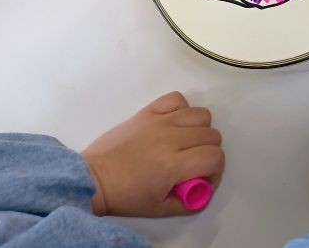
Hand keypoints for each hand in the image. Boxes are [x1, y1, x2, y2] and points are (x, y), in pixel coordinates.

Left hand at [81, 92, 223, 216]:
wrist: (93, 179)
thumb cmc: (125, 196)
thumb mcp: (160, 209)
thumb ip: (190, 202)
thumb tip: (206, 189)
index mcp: (173, 165)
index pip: (215, 157)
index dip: (215, 170)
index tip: (203, 177)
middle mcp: (170, 139)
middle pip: (212, 135)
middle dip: (208, 152)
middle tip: (193, 163)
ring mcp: (159, 122)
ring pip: (201, 115)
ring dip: (199, 130)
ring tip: (185, 142)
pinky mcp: (148, 111)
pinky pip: (177, 98)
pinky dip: (181, 109)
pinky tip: (173, 124)